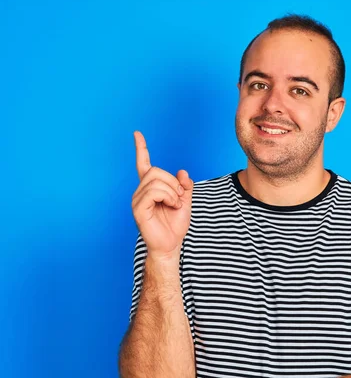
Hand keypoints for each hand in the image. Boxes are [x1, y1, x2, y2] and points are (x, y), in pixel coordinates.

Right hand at [131, 131, 193, 261]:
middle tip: (179, 197)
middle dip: (173, 182)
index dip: (141, 148)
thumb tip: (181, 171)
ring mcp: (137, 199)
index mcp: (150, 187)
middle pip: (155, 170)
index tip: (137, 133)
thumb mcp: (185, 200)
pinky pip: (153, 192)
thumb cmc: (175, 224)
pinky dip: (168, 197)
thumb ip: (184, 185)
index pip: (143, 164)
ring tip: (175, 205)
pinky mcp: (138, 208)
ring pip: (156, 181)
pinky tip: (171, 206)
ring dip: (172, 192)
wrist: (171, 244)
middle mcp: (141, 191)